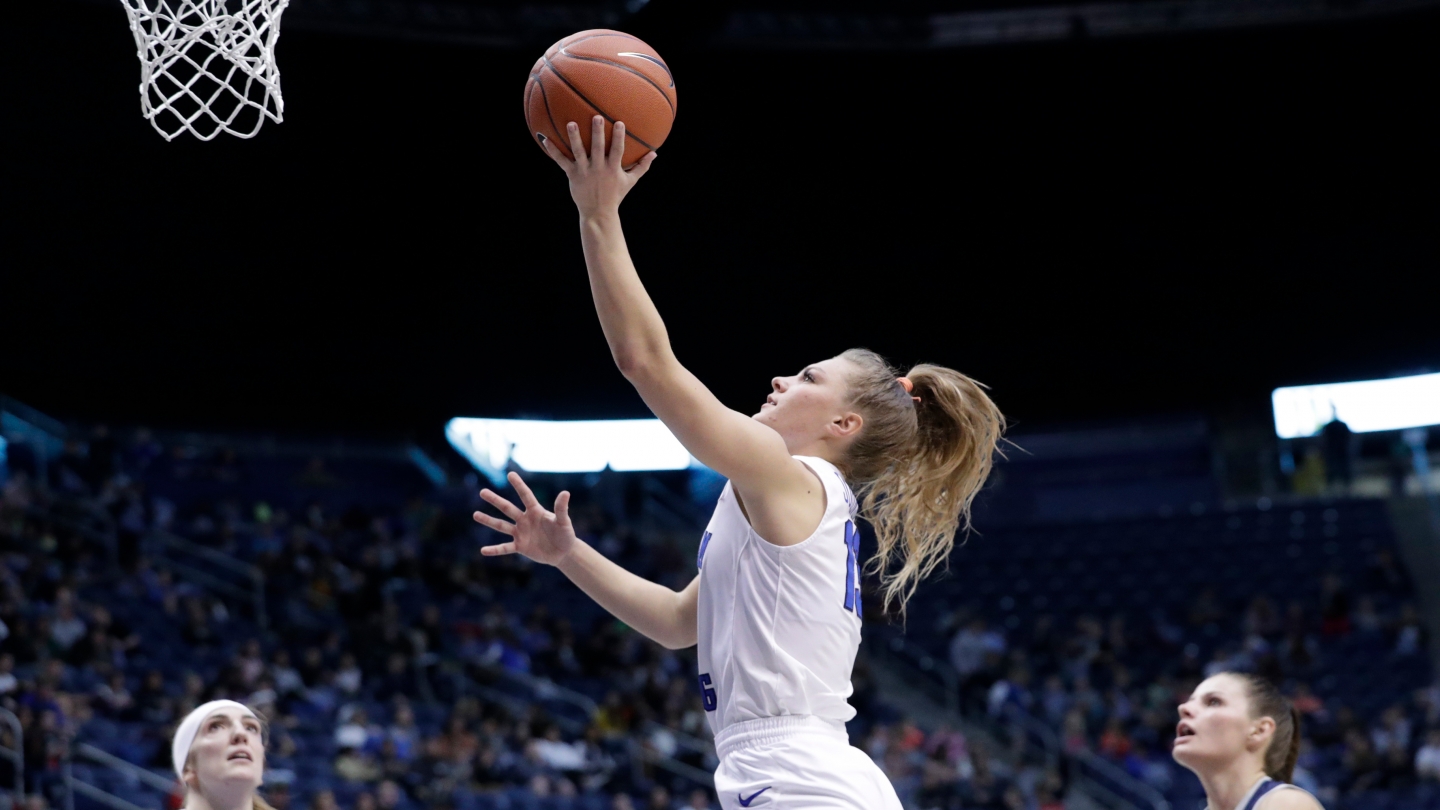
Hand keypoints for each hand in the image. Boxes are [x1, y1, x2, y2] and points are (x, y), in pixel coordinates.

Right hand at [472, 472, 577, 565]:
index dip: (519, 485)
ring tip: (475, 515)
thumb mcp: (564, 522)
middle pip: (508, 508)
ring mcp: (521, 533)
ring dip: (489, 521)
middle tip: (482, 492)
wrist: (563, 552)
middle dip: (495, 500)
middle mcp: (525, 520)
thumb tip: (565, 492)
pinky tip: (483, 550)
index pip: (526, 496)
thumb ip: (561, 509)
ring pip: (502, 526)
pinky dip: (495, 550)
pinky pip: (505, 548)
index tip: (510, 474)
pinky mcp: (520, 546)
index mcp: (536, 511)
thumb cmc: (565, 534)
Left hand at [541, 115, 656, 217]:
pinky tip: (545, 138)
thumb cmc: (615, 195)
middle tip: (596, 117)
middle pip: (597, 148)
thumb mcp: (630, 181)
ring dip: (574, 138)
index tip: (619, 123)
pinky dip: (553, 151)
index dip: (618, 137)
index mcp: (613, 169)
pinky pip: (561, 161)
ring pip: (578, 152)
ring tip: (571, 123)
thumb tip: (655, 153)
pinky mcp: (572, 175)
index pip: (617, 150)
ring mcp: (584, 172)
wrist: (598, 213)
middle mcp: (598, 169)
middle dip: (597, 133)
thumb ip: (642, 166)